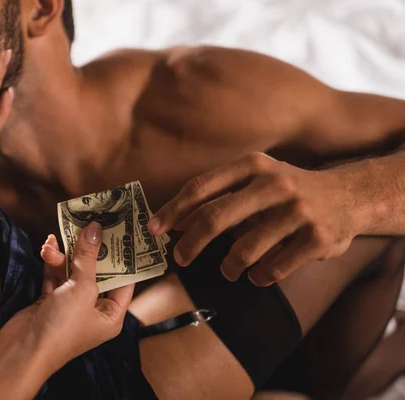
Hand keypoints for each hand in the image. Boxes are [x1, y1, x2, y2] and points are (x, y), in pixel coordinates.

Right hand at [0, 222, 134, 371]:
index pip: (124, 281)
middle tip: (90, 223)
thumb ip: (88, 257)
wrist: (22, 351)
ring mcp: (70, 306)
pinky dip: (52, 262)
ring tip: (58, 236)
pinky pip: (55, 276)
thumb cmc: (63, 326)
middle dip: (90, 250)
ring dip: (65, 255)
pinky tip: (48, 245)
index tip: (122, 232)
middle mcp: (93, 311)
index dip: (123, 257)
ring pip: (73, 272)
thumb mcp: (82, 288)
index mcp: (111, 315)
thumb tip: (95, 228)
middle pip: (97, 273)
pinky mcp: (50, 302)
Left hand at [149, 152, 358, 286]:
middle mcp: (275, 183)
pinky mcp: (317, 238)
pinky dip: (259, 277)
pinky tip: (258, 275)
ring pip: (244, 250)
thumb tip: (175, 222)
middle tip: (180, 259)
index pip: (202, 187)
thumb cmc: (287, 190)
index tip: (153, 230)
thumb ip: (217, 197)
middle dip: (191, 244)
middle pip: (216, 217)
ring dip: (230, 267)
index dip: (173, 210)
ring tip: (230, 271)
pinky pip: (273, 269)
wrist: (350, 195)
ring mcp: (298, 211)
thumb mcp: (255, 181)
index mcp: (253, 165)